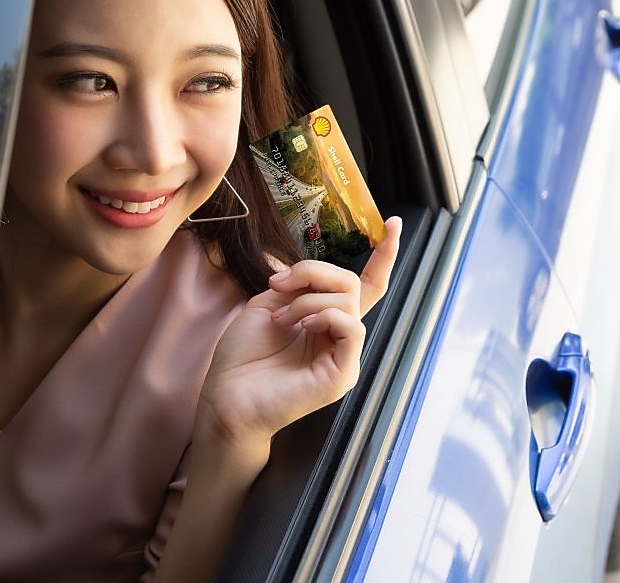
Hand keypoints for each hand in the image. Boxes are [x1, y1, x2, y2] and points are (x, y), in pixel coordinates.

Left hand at [196, 216, 402, 452]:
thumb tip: (297, 261)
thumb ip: (292, 282)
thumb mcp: (265, 304)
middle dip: (315, 272)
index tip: (393, 223)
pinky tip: (300, 327)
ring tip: (280, 318)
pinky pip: (351, 328)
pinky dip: (325, 317)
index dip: (382, 256)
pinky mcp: (343, 374)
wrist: (225, 397)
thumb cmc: (241, 358)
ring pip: (348, 302)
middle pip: (352, 284)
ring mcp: (344, 356)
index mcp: (326, 321)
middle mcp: (340, 337)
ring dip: (308, 300)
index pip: (365, 285)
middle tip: (280, 284)